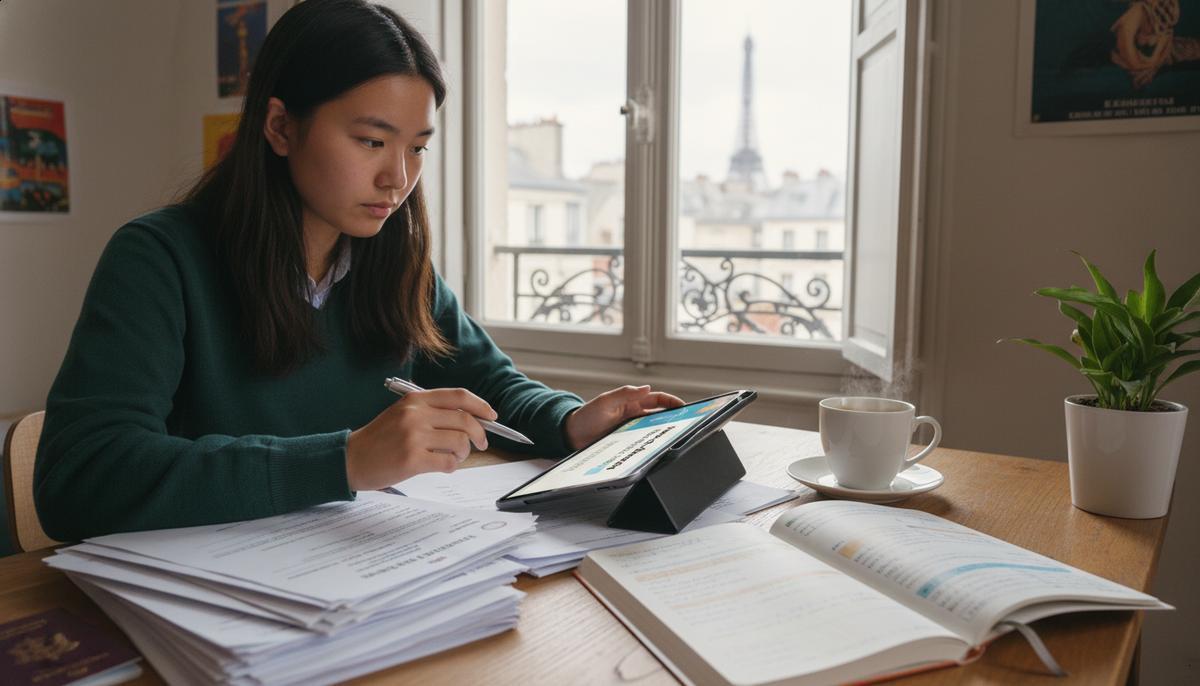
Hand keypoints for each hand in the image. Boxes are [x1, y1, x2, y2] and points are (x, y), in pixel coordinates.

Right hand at [345, 388, 496, 489]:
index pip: (458, 397)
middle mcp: (416, 414)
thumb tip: (470, 420)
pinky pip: (448, 462)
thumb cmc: (380, 439)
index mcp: (415, 400)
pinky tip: (443, 467)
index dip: (480, 406)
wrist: (351, 459)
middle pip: (465, 420)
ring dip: (463, 453)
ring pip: (460, 442)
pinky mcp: (412, 459)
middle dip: (479, 434)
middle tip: (481, 444)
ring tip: (454, 457)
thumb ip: (432, 413)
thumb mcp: (403, 414)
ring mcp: (414, 436)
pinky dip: (452, 466)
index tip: (492, 416)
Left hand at [564, 385, 684, 450]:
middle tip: (687, 424)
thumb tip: (646, 388)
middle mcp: (634, 416)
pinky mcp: (627, 442)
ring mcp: (631, 429)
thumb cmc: (586, 416)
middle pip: (660, 416)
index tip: (684, 407)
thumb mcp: (605, 402)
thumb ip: (625, 394)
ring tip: (676, 438)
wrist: (571, 436)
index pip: (657, 399)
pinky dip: (652, 445)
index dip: (672, 402)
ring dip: (664, 433)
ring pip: (653, 430)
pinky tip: (658, 449)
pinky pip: (643, 443)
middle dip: (674, 418)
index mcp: (631, 402)